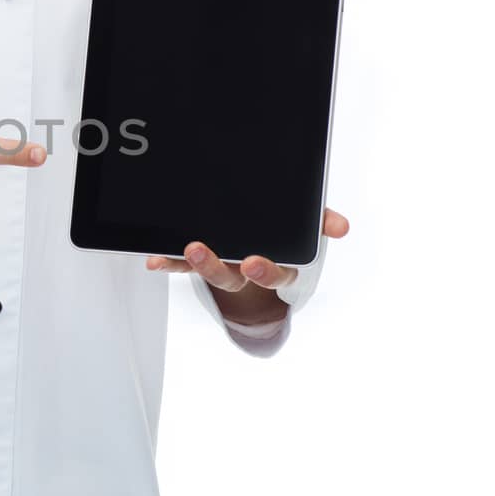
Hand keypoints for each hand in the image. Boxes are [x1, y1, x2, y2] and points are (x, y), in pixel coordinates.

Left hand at [144, 207, 349, 322]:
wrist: (259, 234)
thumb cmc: (283, 226)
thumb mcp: (304, 221)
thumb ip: (320, 219)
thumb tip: (341, 226)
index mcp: (277, 262)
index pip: (276, 273)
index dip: (266, 271)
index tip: (254, 263)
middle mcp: (246, 268)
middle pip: (234, 277)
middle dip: (220, 269)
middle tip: (203, 253)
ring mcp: (221, 265)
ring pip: (208, 271)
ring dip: (196, 263)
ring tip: (187, 249)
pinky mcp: (195, 259)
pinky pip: (179, 264)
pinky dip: (166, 262)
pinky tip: (153, 260)